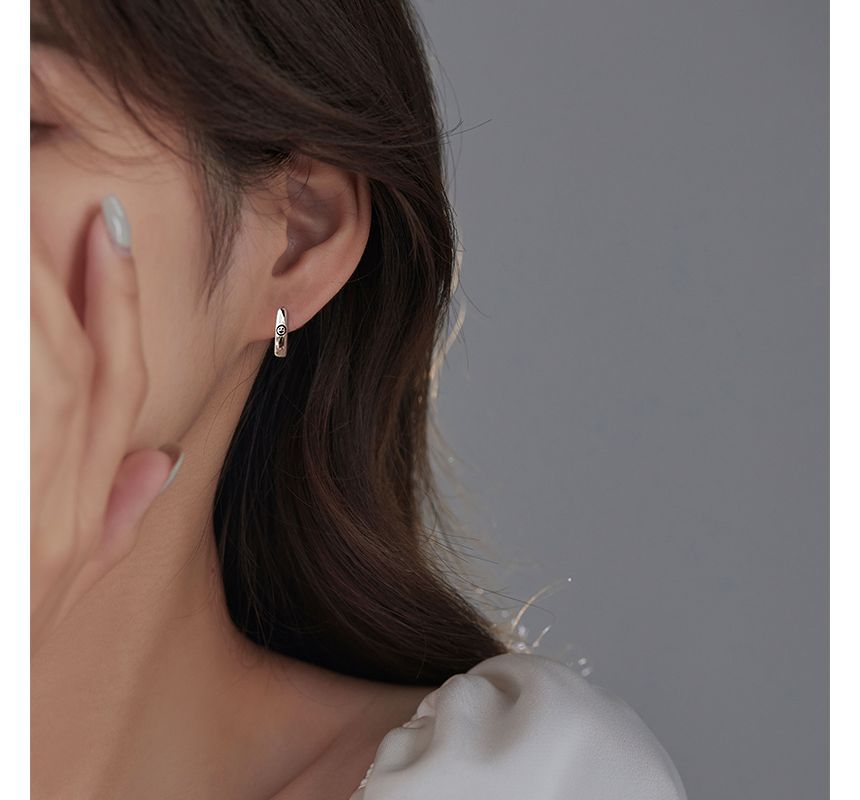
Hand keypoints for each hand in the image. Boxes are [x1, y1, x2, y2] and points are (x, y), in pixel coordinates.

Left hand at [30, 194, 183, 655]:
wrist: (9, 714)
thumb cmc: (16, 633)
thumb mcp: (60, 584)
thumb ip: (116, 520)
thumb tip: (160, 464)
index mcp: (81, 518)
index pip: (122, 389)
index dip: (124, 304)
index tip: (112, 229)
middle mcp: (63, 508)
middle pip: (85, 365)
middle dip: (75, 273)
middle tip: (63, 190)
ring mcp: (30, 509)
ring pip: (43, 372)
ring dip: (34, 289)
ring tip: (31, 211)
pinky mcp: (28, 523)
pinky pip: (25, 397)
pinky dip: (26, 333)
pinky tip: (22, 293)